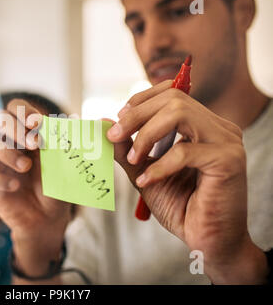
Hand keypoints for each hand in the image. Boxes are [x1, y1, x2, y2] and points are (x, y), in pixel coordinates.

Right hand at [0, 99, 71, 276]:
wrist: (48, 217)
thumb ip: (60, 142)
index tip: (38, 123)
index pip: (15, 107)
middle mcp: (6, 141)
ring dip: (5, 151)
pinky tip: (15, 186)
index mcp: (25, 131)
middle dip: (15, 128)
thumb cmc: (55, 184)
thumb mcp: (62, 162)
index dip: (23, 111)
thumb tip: (66, 120)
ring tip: (26, 166)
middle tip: (36, 144)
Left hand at [107, 80, 267, 283]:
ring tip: (134, 160)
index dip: (141, 101)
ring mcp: (226, 141)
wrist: (205, 241)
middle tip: (114, 135)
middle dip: (136, 115)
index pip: (172, 92)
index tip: (118, 121)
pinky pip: (184, 151)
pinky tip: (148, 181)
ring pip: (180, 113)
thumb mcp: (144, 171)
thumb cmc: (180, 206)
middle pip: (173, 98)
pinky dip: (159, 166)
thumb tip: (104, 122)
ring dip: (146, 135)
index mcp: (202, 125)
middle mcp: (217, 127)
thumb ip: (127, 147)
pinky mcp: (228, 160)